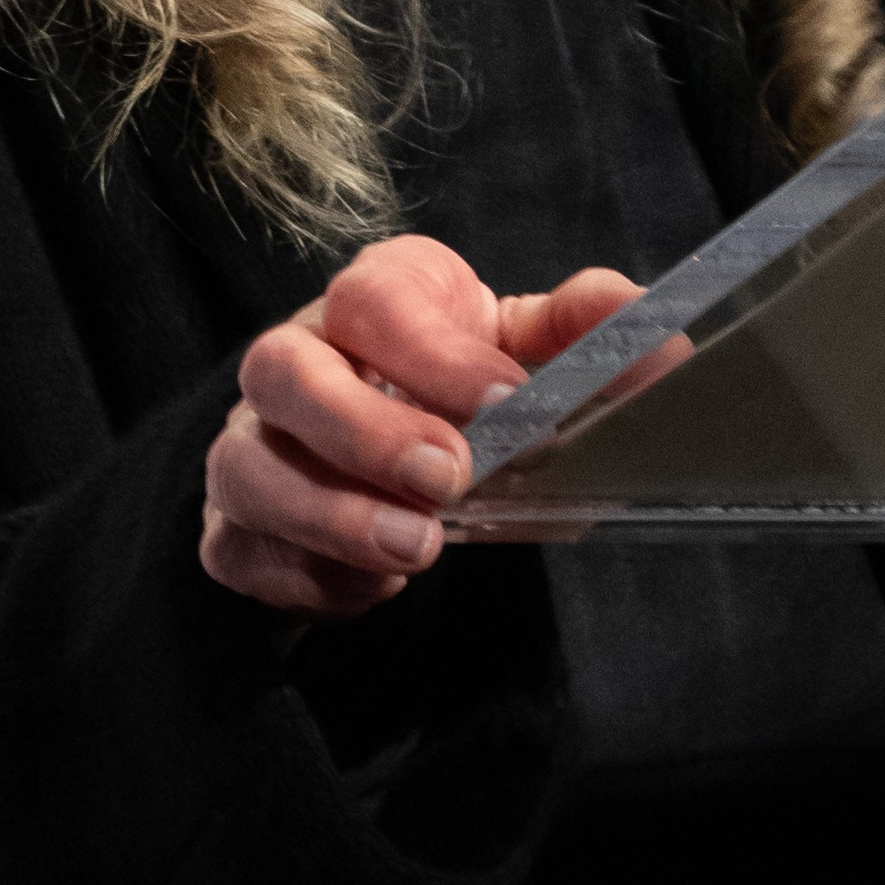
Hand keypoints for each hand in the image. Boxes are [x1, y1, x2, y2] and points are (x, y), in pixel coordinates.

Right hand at [197, 233, 643, 619]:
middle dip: (364, 429)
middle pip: (282, 369)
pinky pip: (238, 550)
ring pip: (244, 465)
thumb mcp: (528, 350)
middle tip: (450, 479)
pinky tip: (374, 587)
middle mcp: (292, 357)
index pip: (374, 299)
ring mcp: (251, 441)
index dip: (436, 354)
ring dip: (328, 512)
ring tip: (417, 548)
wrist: (395, 452)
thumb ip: (586, 335)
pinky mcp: (234, 524)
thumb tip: (651, 329)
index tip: (512, 406)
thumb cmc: (463, 390)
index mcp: (370, 297)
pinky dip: (303, 575)